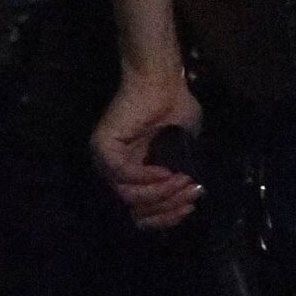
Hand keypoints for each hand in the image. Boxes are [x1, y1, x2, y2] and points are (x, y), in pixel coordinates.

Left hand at [90, 67, 203, 230]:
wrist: (164, 80)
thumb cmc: (175, 107)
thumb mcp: (184, 148)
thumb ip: (182, 172)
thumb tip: (190, 197)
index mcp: (132, 173)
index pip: (141, 211)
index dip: (166, 215)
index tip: (191, 207)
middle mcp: (114, 172)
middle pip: (134, 209)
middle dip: (168, 206)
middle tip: (192, 193)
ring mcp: (105, 161)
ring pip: (128, 196)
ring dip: (161, 193)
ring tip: (182, 180)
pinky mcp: (103, 147)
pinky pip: (123, 175)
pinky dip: (146, 178)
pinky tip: (166, 172)